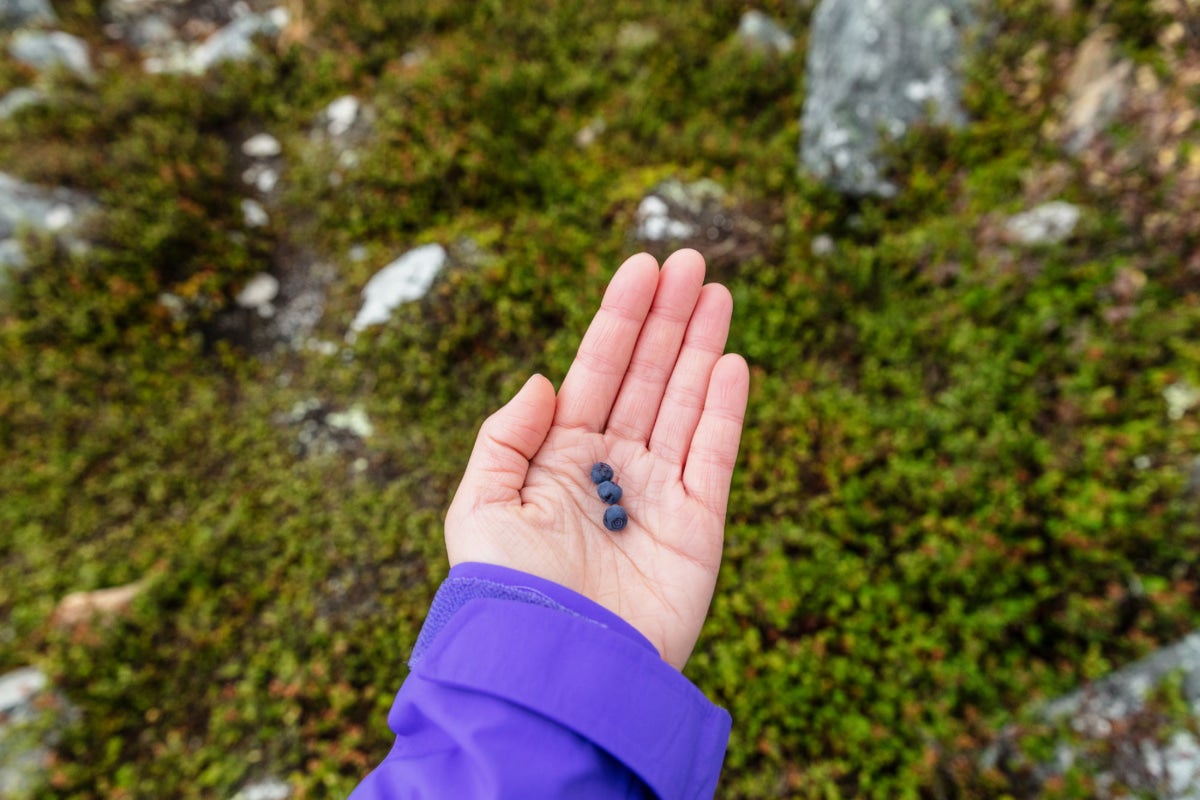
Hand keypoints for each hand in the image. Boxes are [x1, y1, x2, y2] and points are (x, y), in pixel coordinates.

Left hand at [444, 249, 748, 668]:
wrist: (557, 667)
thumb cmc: (508, 590)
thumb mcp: (481, 503)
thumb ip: (507, 435)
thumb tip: (546, 380)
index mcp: (560, 456)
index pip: (596, 371)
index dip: (619, 318)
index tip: (642, 266)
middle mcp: (612, 467)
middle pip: (646, 375)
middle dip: (668, 318)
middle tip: (692, 259)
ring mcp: (658, 494)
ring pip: (684, 402)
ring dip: (701, 346)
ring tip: (717, 290)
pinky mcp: (698, 526)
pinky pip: (714, 455)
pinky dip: (724, 409)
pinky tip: (731, 361)